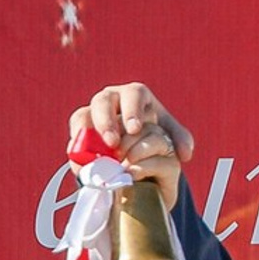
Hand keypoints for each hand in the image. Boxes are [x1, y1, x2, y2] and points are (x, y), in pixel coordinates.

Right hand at [72, 85, 194, 206]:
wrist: (133, 147)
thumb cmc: (152, 135)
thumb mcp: (168, 136)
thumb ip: (179, 140)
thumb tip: (185, 153)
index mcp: (135, 95)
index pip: (132, 94)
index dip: (131, 110)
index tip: (134, 129)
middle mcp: (111, 99)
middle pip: (103, 101)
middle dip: (106, 121)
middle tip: (112, 143)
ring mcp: (92, 113)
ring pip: (83, 116)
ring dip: (86, 135)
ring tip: (94, 157)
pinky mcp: (79, 132)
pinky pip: (74, 137)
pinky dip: (77, 151)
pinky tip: (83, 165)